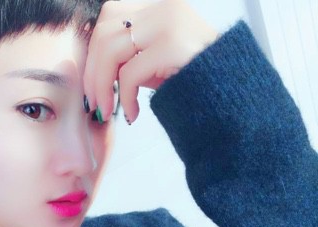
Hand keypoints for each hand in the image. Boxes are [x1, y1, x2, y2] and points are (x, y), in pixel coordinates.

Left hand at [83, 0, 217, 123]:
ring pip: (110, 51)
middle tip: (95, 102)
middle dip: (92, 71)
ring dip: (102, 86)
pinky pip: (129, 73)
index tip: (93, 83)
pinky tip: (132, 114)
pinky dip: (124, 99)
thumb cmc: (196, 80)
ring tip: (108, 110)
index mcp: (157, 7)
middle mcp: (163, 7)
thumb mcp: (156, 63)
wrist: (235, 93)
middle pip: (104, 31)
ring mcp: (169, 23)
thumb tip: (96, 71)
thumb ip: (129, 57)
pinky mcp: (172, 45)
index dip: (94, 51)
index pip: (109, 17)